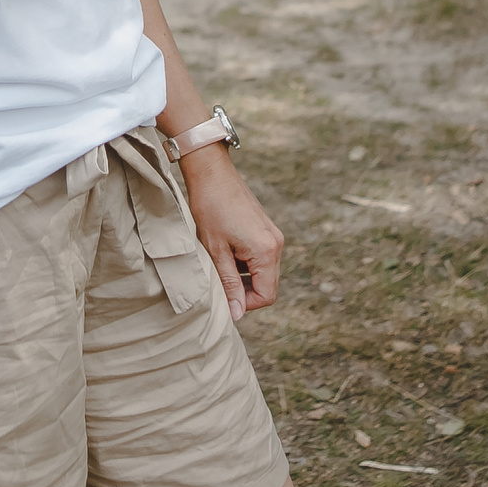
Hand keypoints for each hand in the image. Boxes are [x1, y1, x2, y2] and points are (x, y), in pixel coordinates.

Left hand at [180, 145, 284, 320]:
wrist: (212, 173)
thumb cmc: (210, 209)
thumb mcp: (216, 251)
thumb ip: (229, 284)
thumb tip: (237, 313)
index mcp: (267, 251)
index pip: (267, 295)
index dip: (246, 304)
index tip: (225, 298)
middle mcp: (276, 244)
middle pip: (268, 285)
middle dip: (245, 292)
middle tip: (220, 283)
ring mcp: (273, 236)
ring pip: (264, 272)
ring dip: (244, 277)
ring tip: (220, 264)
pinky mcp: (266, 229)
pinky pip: (261, 257)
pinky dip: (245, 263)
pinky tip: (226, 252)